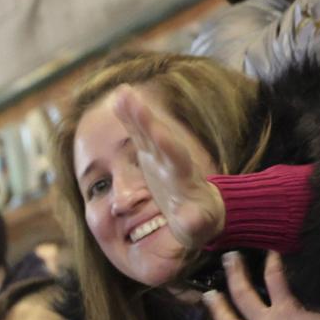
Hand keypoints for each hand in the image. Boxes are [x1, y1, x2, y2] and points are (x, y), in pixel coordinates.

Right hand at [109, 86, 224, 250]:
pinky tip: (118, 99)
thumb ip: (195, 222)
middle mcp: (171, 161)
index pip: (174, 158)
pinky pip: (138, 134)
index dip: (165, 144)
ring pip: (146, 131)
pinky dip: (129, 117)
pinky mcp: (151, 155)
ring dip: (134, 112)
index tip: (157, 131)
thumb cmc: (200, 223)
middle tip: (131, 99)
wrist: (201, 209)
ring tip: (121, 93)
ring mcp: (160, 156)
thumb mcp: (199, 226)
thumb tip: (191, 220)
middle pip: (158, 136)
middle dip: (145, 119)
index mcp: (183, 178)